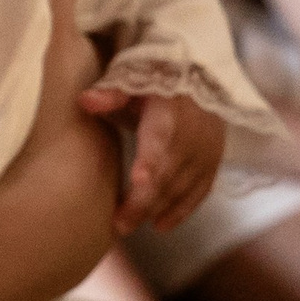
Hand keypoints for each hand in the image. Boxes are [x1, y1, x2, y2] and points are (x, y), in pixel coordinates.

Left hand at [82, 86, 226, 234]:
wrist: (201, 74)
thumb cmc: (157, 79)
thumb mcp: (134, 78)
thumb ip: (112, 92)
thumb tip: (86, 101)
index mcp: (169, 116)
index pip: (160, 145)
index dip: (151, 165)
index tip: (137, 182)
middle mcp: (191, 138)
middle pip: (168, 177)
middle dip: (143, 204)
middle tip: (118, 225)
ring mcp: (205, 153)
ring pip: (183, 189)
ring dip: (158, 210)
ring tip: (129, 226)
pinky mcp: (213, 162)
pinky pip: (200, 192)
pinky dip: (183, 211)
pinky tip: (161, 226)